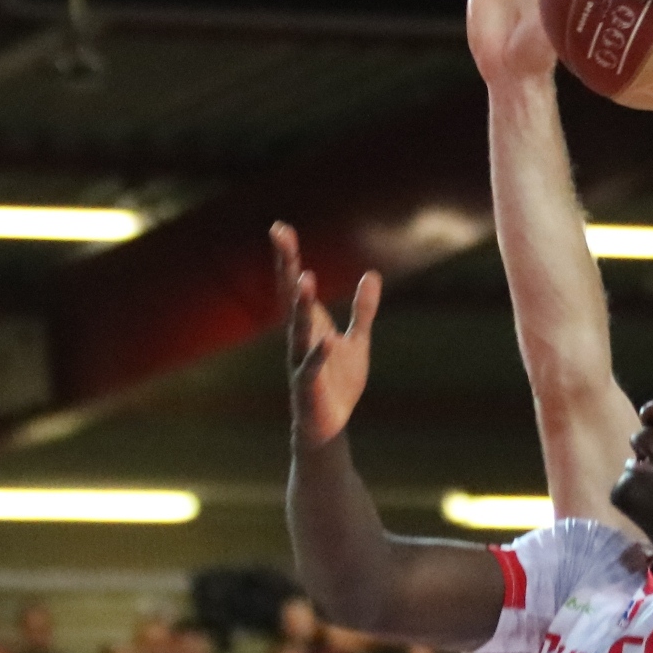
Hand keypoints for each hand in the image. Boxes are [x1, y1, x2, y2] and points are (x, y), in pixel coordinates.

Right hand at [276, 222, 379, 447]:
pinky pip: (312, 369)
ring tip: (305, 278)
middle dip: (287, 266)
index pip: (294, 284)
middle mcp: (299, 339)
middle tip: (281, 235)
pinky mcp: (308, 388)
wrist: (330, 426)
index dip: (288, 256)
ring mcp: (301, 362)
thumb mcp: (357, 340)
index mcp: (309, 325)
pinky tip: (327, 340)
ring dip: (301, 305)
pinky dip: (319, 355)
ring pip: (298, 330)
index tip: (280, 227)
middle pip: (290, 297)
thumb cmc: (338, 382)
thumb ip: (363, 310)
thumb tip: (372, 275)